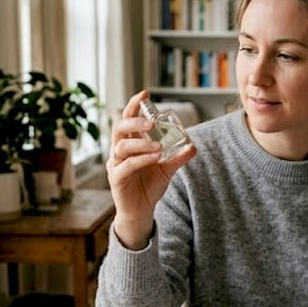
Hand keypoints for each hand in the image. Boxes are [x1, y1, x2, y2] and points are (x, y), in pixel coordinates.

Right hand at [106, 91, 195, 248]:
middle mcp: (119, 151)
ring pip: (122, 147)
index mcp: (129, 144)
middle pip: (119, 128)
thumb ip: (177, 157)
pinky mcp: (116, 178)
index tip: (145, 94)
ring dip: (141, 144)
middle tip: (151, 123)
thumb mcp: (166, 169)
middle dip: (134, 122)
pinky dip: (141, 160)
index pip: (127, 119)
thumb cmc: (148, 187)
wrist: (141, 212)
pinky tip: (154, 157)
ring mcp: (115, 164)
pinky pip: (126, 165)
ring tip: (158, 146)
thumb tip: (193, 146)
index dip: (133, 106)